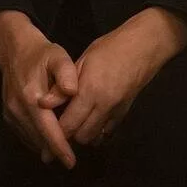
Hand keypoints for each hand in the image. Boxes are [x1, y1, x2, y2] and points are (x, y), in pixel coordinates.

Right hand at [0, 11, 79, 167]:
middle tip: (71, 160)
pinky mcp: (7, 115)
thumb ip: (67, 73)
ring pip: (30, 140)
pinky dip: (36, 141)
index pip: (48, 131)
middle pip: (39, 140)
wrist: (15, 50)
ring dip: (46, 148)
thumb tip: (73, 92)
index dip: (60, 148)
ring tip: (63, 152)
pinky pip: (24, 135)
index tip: (71, 163)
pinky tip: (48, 142)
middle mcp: (18, 110)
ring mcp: (10, 114)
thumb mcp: (58, 57)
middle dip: (55, 152)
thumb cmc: (42, 55)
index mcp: (31, 98)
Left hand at [58, 8, 186, 146]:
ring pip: (94, 138)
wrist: (143, 48)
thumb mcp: (82, 61)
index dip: (55, 132)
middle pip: (81, 136)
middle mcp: (103, 106)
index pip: (68, 124)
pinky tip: (90, 123)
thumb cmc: (109, 49)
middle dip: (68, 136)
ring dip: (82, 135)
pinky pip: (107, 133)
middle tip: (59, 126)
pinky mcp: (124, 113)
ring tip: (74, 125)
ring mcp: (116, 111)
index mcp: (89, 91)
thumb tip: (43, 103)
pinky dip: (96, 133)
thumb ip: (62, 86)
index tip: (46, 134)